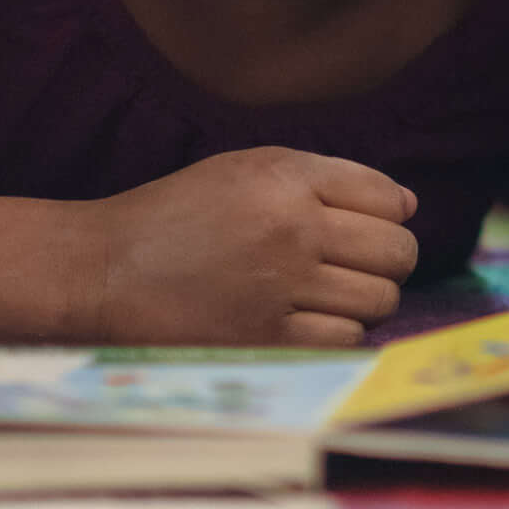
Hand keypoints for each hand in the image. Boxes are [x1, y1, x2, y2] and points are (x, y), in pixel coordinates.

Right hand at [83, 147, 418, 346]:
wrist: (101, 270)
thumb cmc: (177, 217)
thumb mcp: (245, 170)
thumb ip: (327, 178)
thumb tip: (407, 207)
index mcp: (287, 177)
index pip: (389, 198)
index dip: (388, 217)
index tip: (365, 230)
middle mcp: (292, 228)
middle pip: (397, 252)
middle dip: (389, 261)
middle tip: (356, 268)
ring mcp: (281, 286)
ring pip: (379, 299)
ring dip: (365, 300)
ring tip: (326, 296)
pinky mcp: (266, 338)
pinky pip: (345, 339)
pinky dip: (338, 334)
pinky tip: (306, 323)